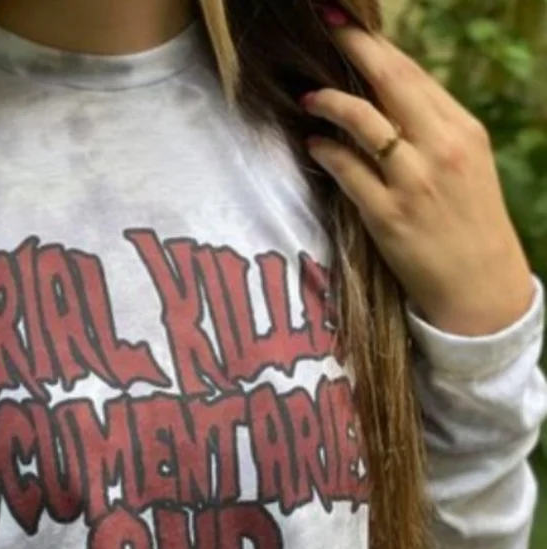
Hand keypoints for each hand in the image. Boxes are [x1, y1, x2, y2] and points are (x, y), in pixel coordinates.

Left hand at [303, 7, 532, 336]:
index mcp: (462, 131)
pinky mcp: (388, 217)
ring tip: (307, 98)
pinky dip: (326, 153)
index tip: (346, 22)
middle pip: (392, 82)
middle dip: (355, 47)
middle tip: (324, 26)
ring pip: (365, 123)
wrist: (479, 285)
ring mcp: (414, 183)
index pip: (413, 75)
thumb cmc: (466, 223)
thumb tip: (386, 100)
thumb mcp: (463, 166)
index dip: (376, 46)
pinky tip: (313, 146)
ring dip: (330, 104)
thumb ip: (429, 132)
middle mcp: (441, 149)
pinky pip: (348, 172)